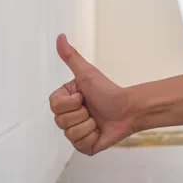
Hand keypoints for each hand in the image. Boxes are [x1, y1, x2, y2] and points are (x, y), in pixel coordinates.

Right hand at [49, 34, 134, 155]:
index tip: (83, 96)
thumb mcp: (87, 73)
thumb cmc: (108, 90)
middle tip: (92, 109)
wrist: (128, 109)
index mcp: (64, 101)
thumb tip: (60, 36)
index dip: (70, 102)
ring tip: (97, 120)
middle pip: (60, 122)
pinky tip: (100, 131)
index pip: (54, 106)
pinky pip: (80, 145)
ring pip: (70, 134)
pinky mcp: (85, 146)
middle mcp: (67, 118)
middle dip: (81, 114)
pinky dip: (93, 137)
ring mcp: (75, 133)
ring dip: (88, 125)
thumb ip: (71, 56)